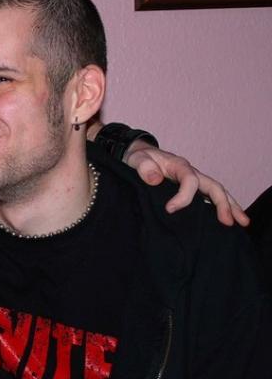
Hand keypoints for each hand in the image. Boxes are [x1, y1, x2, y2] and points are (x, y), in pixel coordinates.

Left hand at [124, 140, 248, 226]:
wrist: (139, 155)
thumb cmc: (138, 157)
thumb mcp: (136, 159)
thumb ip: (143, 167)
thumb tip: (154, 179)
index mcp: (179, 165)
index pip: (190, 180)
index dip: (183, 196)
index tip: (170, 209)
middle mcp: (191, 172)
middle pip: (214, 186)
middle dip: (223, 204)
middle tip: (227, 222)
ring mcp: (193, 181)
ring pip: (216, 192)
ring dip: (230, 206)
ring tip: (242, 223)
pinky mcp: (191, 189)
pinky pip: (209, 197)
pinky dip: (220, 207)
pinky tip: (227, 220)